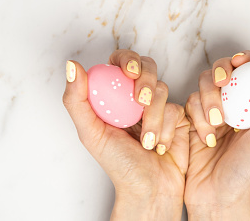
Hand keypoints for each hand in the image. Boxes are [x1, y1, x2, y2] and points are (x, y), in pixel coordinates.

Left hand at [62, 50, 189, 220]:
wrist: (151, 189)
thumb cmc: (119, 165)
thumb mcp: (91, 133)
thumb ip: (77, 100)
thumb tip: (71, 66)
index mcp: (114, 95)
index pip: (120, 62)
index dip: (127, 60)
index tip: (129, 72)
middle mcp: (136, 97)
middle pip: (146, 67)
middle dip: (146, 82)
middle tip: (141, 102)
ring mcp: (158, 105)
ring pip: (162, 89)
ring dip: (153, 118)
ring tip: (147, 142)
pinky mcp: (178, 115)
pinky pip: (175, 108)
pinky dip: (166, 129)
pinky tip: (160, 145)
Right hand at [184, 51, 249, 219]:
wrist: (218, 196)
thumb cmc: (248, 169)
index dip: (245, 59)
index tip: (239, 61)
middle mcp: (235, 104)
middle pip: (224, 70)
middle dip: (220, 73)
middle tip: (221, 84)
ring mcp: (213, 110)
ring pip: (203, 83)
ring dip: (208, 100)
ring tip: (215, 126)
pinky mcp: (193, 119)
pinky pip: (190, 102)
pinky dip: (197, 116)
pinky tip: (206, 137)